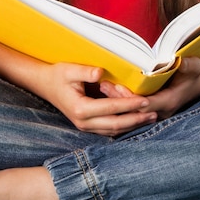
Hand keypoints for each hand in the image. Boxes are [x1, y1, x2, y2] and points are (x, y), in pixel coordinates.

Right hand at [40, 62, 156, 136]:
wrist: (44, 84)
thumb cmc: (58, 74)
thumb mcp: (70, 69)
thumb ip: (85, 71)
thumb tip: (100, 73)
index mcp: (80, 108)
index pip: (111, 108)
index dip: (129, 105)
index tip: (145, 100)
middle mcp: (83, 122)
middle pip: (115, 124)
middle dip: (136, 119)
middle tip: (154, 114)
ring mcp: (84, 126)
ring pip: (113, 130)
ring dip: (132, 125)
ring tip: (149, 118)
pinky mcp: (87, 126)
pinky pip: (108, 129)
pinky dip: (123, 126)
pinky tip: (135, 120)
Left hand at [100, 57, 199, 119]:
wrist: (199, 83)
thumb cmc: (195, 73)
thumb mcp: (195, 66)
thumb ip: (188, 64)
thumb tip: (180, 60)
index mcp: (169, 101)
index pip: (146, 104)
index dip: (131, 97)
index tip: (118, 86)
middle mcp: (161, 111)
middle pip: (135, 110)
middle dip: (119, 99)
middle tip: (103, 85)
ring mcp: (156, 112)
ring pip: (133, 111)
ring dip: (118, 100)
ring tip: (102, 86)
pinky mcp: (151, 110)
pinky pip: (134, 109)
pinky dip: (122, 102)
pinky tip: (109, 92)